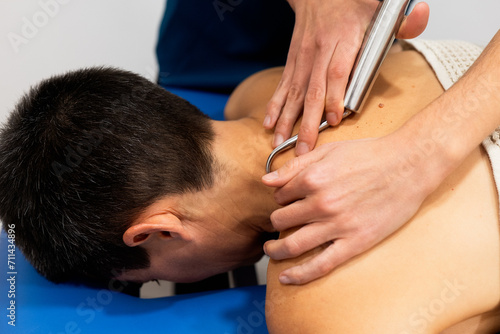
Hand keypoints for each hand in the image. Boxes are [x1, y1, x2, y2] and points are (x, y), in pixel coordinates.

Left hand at [262, 135, 441, 284]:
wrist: (409, 165)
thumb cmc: (369, 154)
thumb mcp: (328, 151)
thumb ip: (294, 166)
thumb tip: (265, 180)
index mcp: (312, 178)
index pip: (280, 195)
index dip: (281, 198)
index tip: (288, 200)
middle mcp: (321, 203)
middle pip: (281, 220)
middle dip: (276, 222)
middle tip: (280, 223)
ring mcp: (338, 225)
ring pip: (293, 245)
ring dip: (276, 250)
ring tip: (272, 250)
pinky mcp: (355, 242)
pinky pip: (322, 265)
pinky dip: (300, 274)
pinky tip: (286, 278)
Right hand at [263, 0, 428, 154]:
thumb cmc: (352, 4)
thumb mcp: (381, 8)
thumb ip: (403, 20)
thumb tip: (420, 18)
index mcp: (343, 37)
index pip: (337, 71)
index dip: (334, 97)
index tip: (334, 120)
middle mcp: (319, 49)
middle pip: (312, 90)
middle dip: (307, 122)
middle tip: (304, 149)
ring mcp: (303, 57)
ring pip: (293, 92)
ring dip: (286, 120)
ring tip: (280, 143)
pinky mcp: (292, 61)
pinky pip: (282, 86)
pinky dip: (275, 106)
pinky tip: (270, 124)